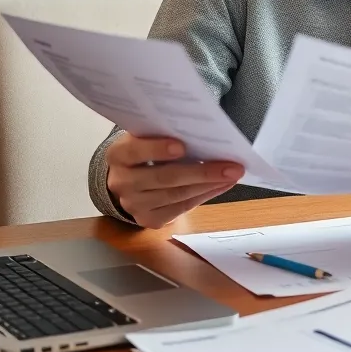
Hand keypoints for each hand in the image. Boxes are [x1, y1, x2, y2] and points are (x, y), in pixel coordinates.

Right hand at [105, 132, 244, 228]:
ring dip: (209, 185)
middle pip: (164, 177)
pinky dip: (204, 195)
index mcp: (118, 155)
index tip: (182, 146)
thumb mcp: (147, 136)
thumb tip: (203, 133)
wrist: (129, 179)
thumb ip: (164, 133)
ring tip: (232, 175)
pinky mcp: (148, 219)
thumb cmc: (146, 150)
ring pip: (176, 195)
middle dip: (201, 172)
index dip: (156, 149)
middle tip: (231, 166)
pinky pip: (181, 208)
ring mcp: (134, 204)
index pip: (134, 151)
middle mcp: (121, 182)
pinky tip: (221, 185)